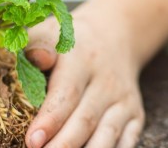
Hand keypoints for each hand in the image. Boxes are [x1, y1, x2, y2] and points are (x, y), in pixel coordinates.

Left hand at [24, 0, 144, 147]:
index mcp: (82, 60)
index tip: (32, 141)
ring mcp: (124, 101)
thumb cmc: (69, 40)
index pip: (67, 94)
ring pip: (107, 137)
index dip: (50, 120)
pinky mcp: (135, 116)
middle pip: (85, 120)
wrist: (114, 36)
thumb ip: (35, 44)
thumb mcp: (49, 32)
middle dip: (63, 145)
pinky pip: (125, 143)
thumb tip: (35, 58)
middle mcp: (107, 82)